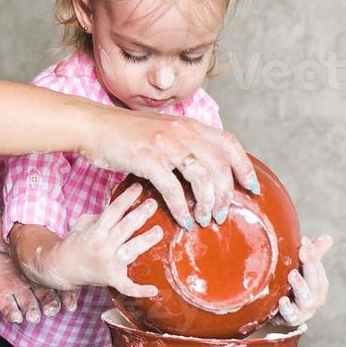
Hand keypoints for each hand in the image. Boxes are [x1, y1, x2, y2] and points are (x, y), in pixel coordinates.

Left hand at [0, 193, 74, 322]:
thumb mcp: (12, 229)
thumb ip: (25, 243)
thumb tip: (34, 252)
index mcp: (36, 257)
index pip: (55, 275)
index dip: (66, 290)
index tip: (70, 301)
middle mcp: (29, 273)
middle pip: (46, 294)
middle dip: (51, 304)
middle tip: (51, 310)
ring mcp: (14, 283)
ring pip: (29, 303)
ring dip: (33, 311)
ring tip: (33, 316)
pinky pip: (8, 306)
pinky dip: (13, 313)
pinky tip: (17, 317)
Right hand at [19, 184, 164, 298]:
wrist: (62, 268)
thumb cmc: (75, 244)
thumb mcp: (83, 224)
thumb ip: (101, 216)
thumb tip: (120, 207)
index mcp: (97, 230)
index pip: (114, 210)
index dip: (127, 197)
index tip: (139, 187)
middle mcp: (104, 245)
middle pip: (125, 227)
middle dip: (140, 214)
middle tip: (154, 203)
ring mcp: (109, 263)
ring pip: (130, 251)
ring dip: (145, 241)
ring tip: (159, 231)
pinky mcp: (112, 279)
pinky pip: (127, 287)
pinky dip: (139, 290)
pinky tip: (154, 290)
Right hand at [79, 109, 257, 232]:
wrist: (94, 125)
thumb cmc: (125, 133)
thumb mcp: (162, 131)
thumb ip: (183, 143)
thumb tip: (202, 167)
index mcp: (189, 125)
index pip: (228, 143)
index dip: (244, 167)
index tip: (252, 188)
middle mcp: (182, 132)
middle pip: (219, 165)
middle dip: (225, 194)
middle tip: (222, 214)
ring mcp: (166, 144)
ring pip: (202, 178)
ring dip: (207, 203)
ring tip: (204, 219)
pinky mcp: (148, 159)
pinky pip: (173, 188)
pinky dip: (182, 208)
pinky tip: (183, 221)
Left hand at [277, 235, 332, 325]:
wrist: (283, 315)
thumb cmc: (295, 289)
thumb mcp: (303, 271)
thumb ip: (313, 256)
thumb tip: (328, 237)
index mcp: (319, 282)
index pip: (317, 266)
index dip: (311, 253)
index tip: (303, 241)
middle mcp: (316, 296)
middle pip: (315, 280)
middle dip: (309, 265)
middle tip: (302, 251)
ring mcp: (305, 309)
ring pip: (306, 298)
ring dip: (300, 285)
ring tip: (292, 274)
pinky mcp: (292, 319)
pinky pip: (290, 315)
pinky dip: (287, 308)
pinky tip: (282, 300)